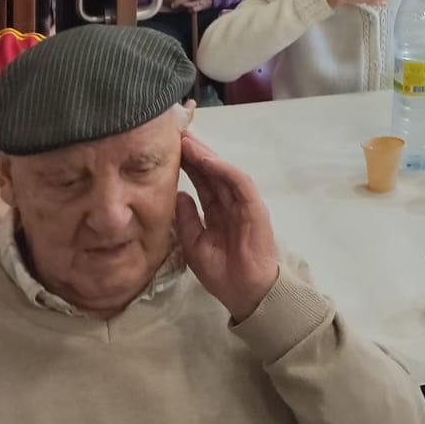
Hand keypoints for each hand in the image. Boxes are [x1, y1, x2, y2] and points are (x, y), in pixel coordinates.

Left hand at [175, 133, 279, 321]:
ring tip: (187, 140)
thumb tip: (178, 194)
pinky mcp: (255, 208)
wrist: (246, 292)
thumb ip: (187, 219)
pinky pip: (239, 183)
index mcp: (218, 211)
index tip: (169, 149)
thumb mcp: (194, 245)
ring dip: (207, 155)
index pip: (202, 181)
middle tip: (176, 133)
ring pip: (225, 172)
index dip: (187, 165)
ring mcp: (244, 204)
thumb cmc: (222, 272)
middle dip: (195, 152)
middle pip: (212, 171)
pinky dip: (224, 170)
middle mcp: (231, 203)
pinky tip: (208, 159)